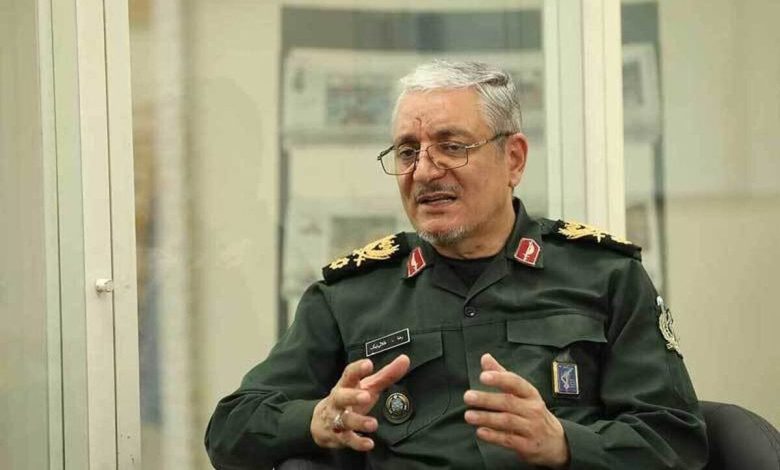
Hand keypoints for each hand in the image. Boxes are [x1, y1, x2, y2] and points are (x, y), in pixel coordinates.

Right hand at [311, 354, 409, 450]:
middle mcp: (338, 400)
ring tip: (373, 424)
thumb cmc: (350, 399)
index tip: (368, 364)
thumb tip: (405, 359)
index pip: (349, 374)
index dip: (358, 369)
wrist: (321, 421)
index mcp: (346, 385)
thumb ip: (386, 374)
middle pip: (341, 396)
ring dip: (359, 422)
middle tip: (366, 396)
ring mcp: (336, 419)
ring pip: (345, 420)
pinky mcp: (339, 436)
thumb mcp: (367, 386)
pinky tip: (369, 444)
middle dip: (352, 396)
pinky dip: (357, 443)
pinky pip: (347, 440)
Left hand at [463, 353, 569, 468]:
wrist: (556, 441)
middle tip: (468, 396)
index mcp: (530, 393)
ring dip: (486, 418)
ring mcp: (531, 428)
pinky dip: (493, 436)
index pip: (515, 382)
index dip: (499, 379)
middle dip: (486, 399)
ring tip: (468, 415)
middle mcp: (532, 409)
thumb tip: (485, 357)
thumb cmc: (532, 411)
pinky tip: (480, 432)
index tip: (483, 376)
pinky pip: (509, 439)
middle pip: (508, 402)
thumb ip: (502, 375)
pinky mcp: (527, 445)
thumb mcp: (522, 393)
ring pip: (507, 421)